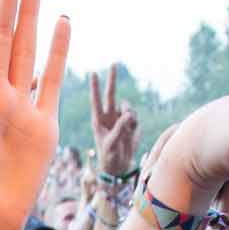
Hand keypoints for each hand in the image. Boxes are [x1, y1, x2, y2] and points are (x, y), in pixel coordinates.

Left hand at [90, 64, 139, 178]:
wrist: (118, 166)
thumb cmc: (109, 156)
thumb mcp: (111, 144)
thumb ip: (119, 128)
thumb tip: (129, 114)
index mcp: (98, 120)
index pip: (96, 100)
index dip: (95, 87)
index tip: (93, 73)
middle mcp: (109, 116)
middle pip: (111, 94)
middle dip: (112, 79)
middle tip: (113, 63)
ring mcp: (120, 119)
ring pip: (128, 107)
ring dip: (130, 114)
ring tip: (127, 129)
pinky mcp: (130, 124)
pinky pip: (135, 117)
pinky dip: (135, 124)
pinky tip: (131, 135)